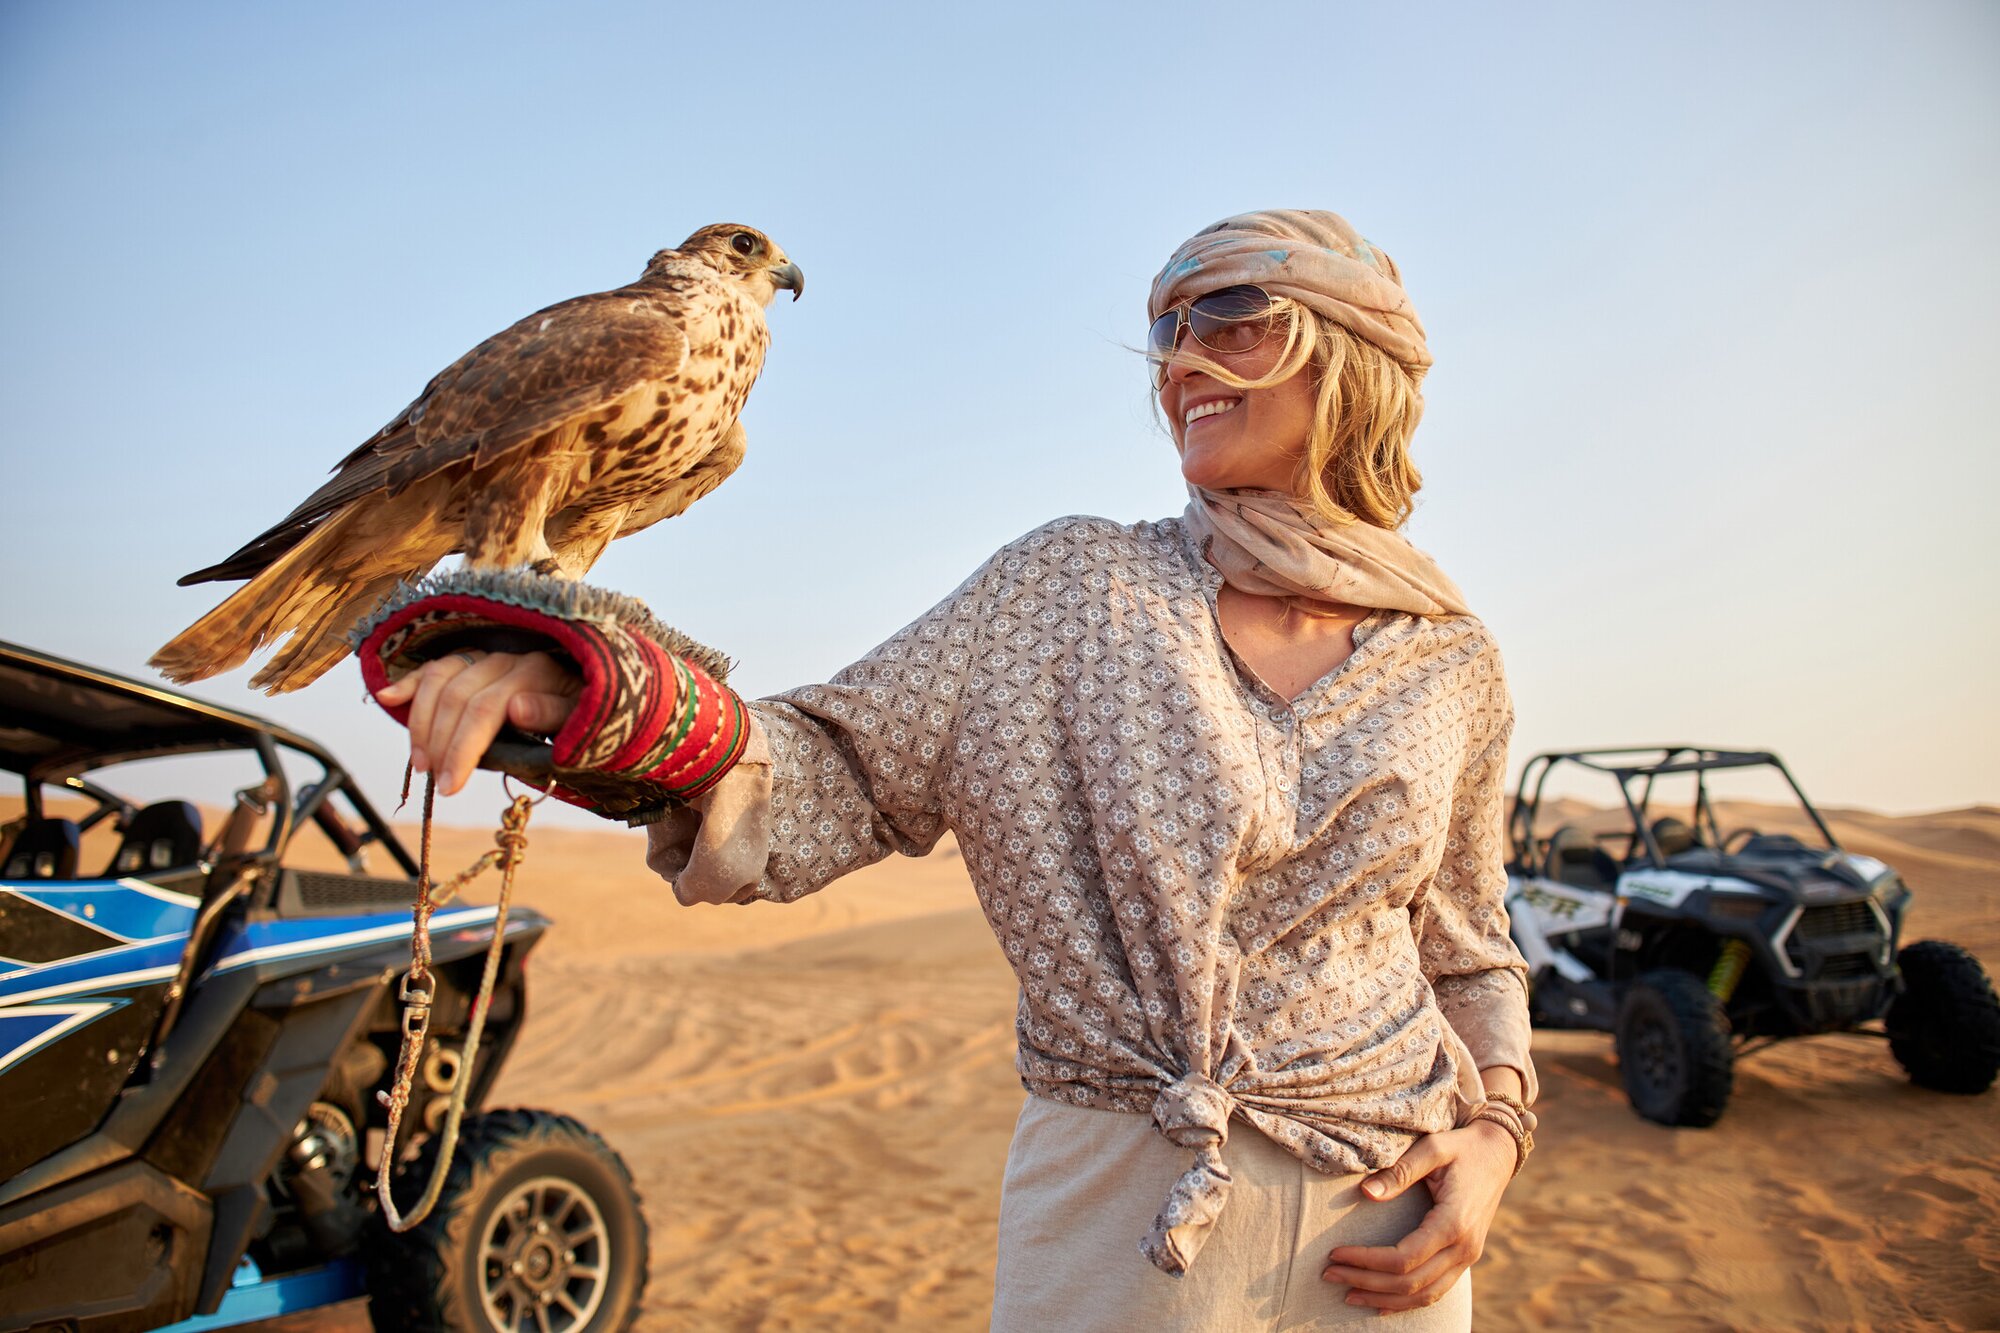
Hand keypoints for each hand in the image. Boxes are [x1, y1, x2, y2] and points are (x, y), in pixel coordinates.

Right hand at [374, 650, 580, 795]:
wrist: (591, 687)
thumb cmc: (586, 709)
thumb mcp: (583, 716)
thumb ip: (551, 712)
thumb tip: (515, 707)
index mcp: (534, 672)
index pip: (485, 709)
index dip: (462, 749)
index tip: (449, 787)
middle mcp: (506, 659)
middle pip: (456, 697)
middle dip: (440, 744)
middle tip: (434, 782)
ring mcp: (486, 657)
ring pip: (439, 679)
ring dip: (421, 723)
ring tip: (419, 762)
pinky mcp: (472, 660)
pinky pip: (434, 666)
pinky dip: (409, 683)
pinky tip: (387, 698)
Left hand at [1321, 1119, 1515, 1311]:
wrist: (1499, 1153)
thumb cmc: (1462, 1147)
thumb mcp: (1433, 1148)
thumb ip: (1400, 1171)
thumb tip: (1365, 1193)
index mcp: (1454, 1222)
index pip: (1404, 1257)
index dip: (1366, 1260)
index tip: (1335, 1253)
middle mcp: (1465, 1248)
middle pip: (1410, 1282)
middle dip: (1366, 1282)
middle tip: (1329, 1274)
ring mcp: (1468, 1257)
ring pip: (1424, 1295)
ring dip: (1384, 1298)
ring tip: (1348, 1295)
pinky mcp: (1466, 1258)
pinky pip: (1436, 1291)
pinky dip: (1408, 1302)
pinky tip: (1382, 1304)